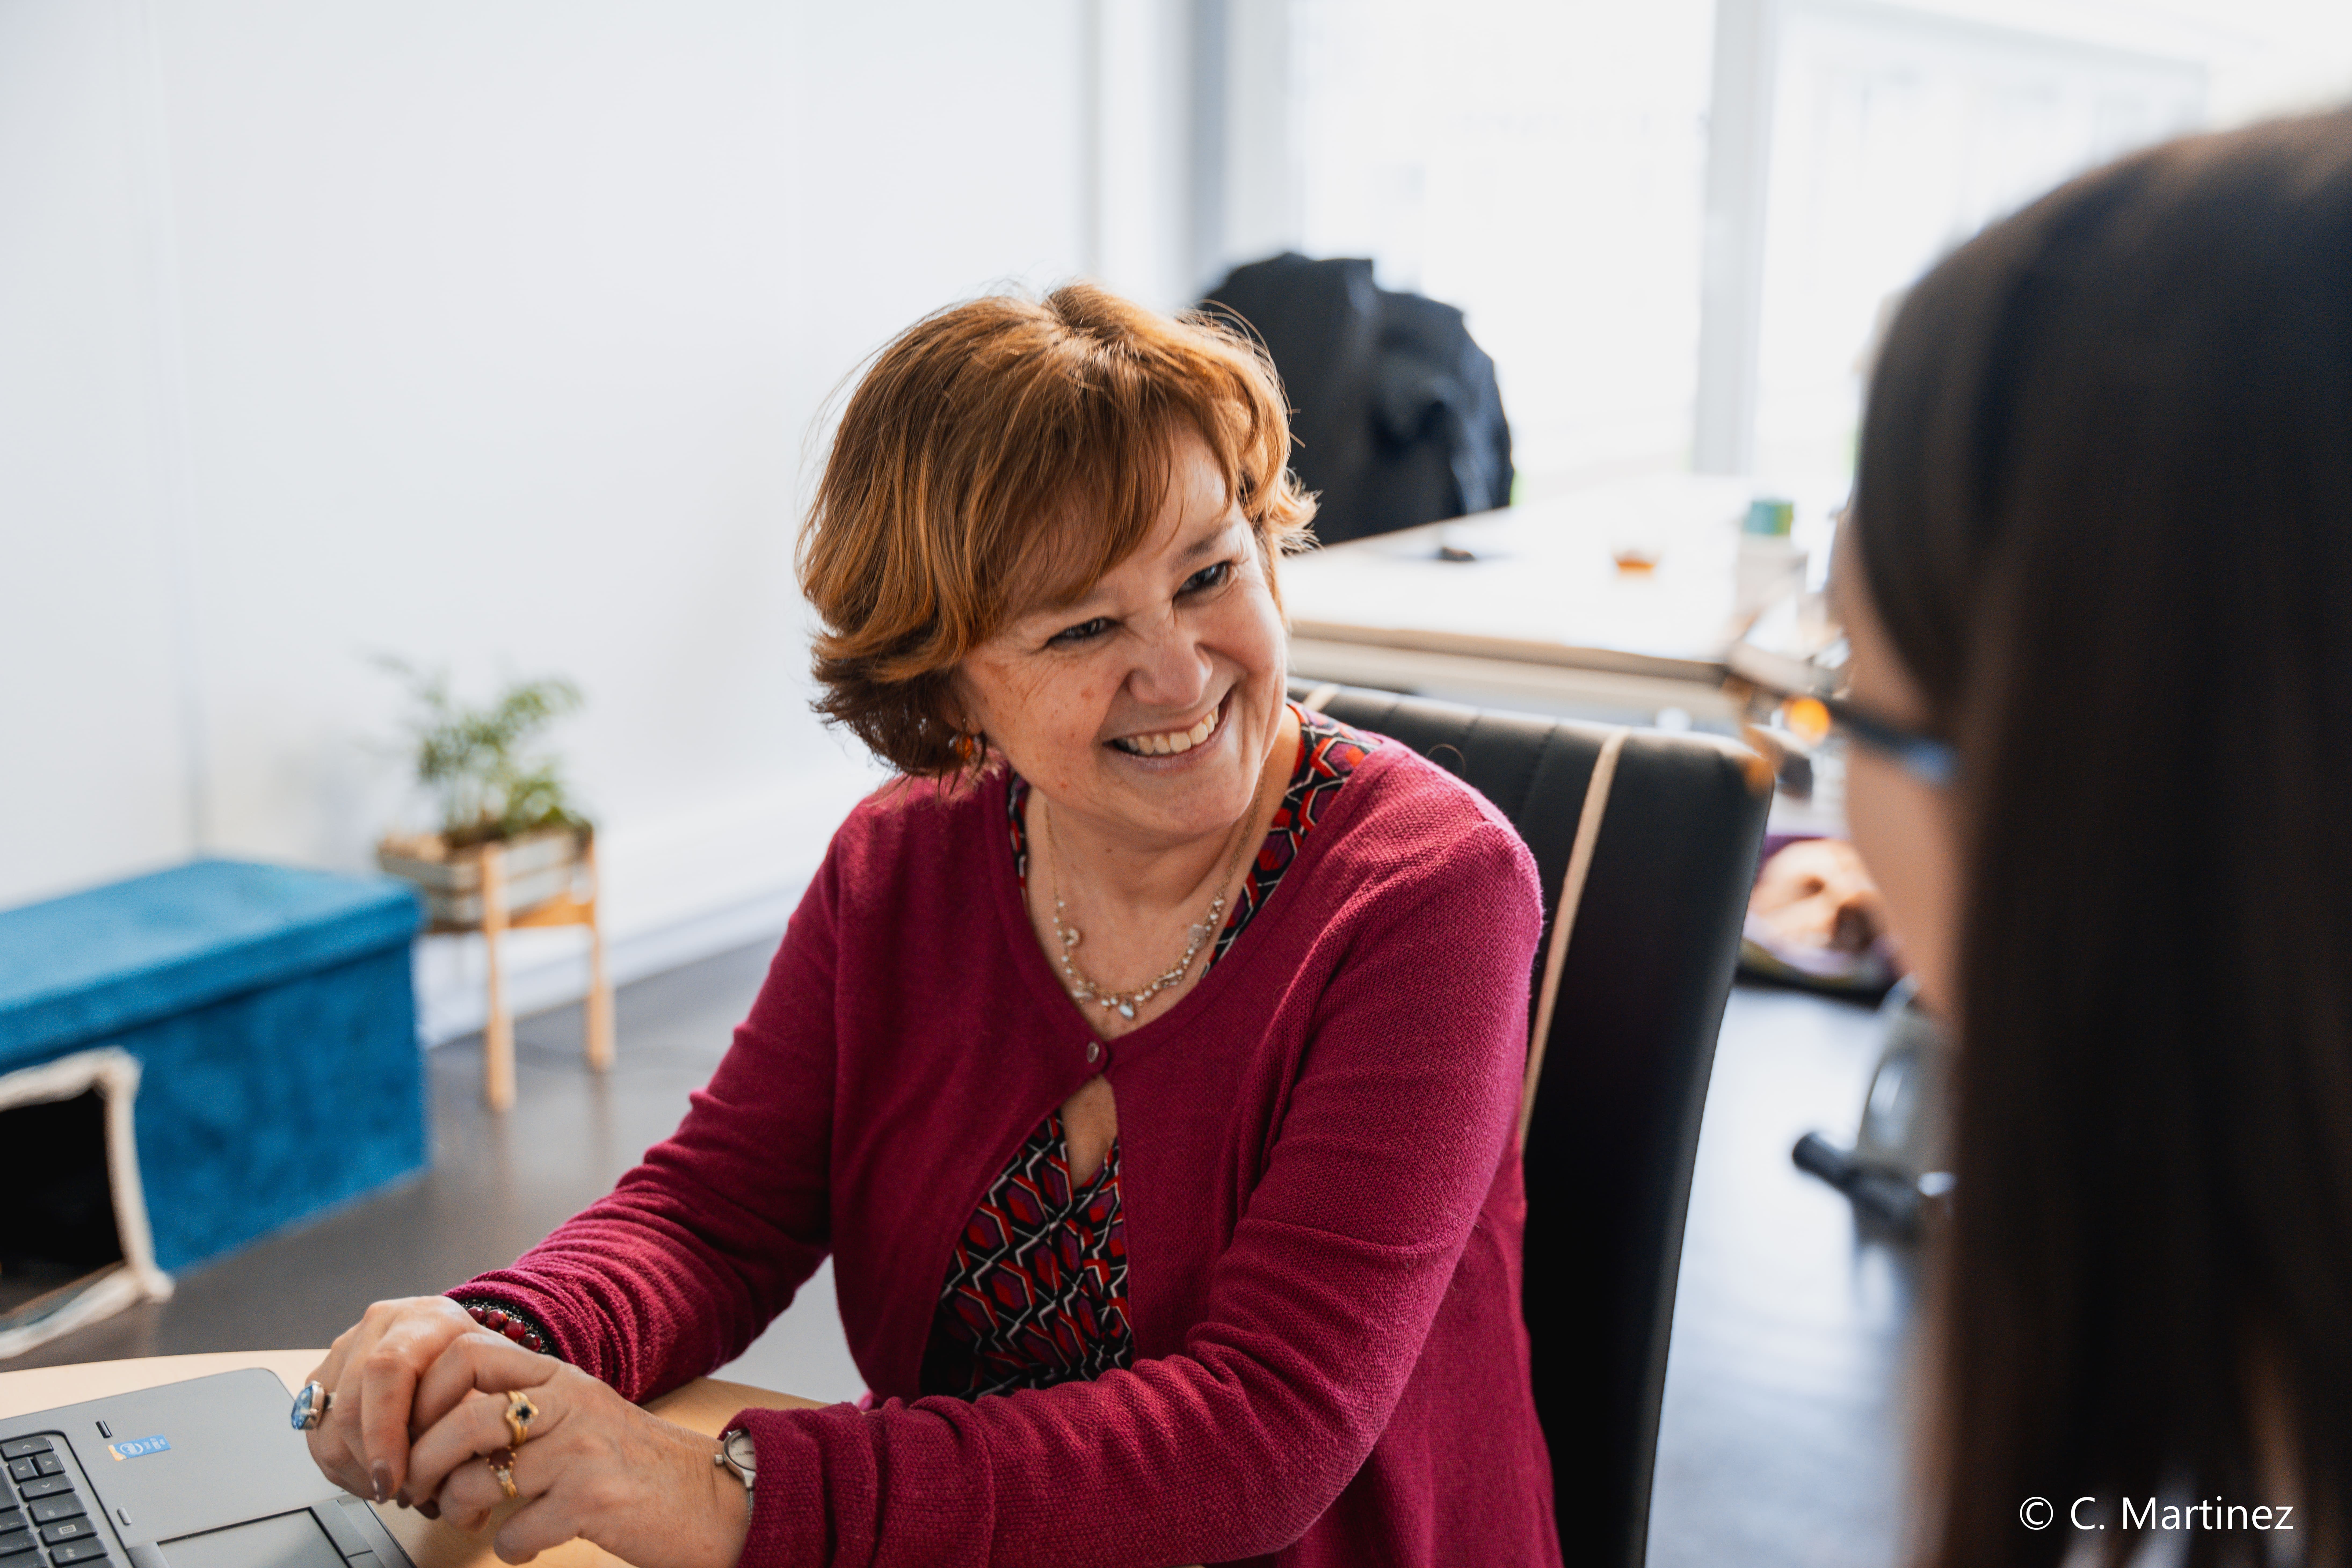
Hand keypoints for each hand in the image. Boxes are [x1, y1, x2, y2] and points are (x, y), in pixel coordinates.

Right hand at [302, 1296, 479, 1505]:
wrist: (459, 1341)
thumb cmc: (480, 1363)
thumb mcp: (496, 1376)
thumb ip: (476, 1412)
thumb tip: (448, 1470)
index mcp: (424, 1319)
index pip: (388, 1369)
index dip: (385, 1430)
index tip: (394, 1478)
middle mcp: (377, 1327)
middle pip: (350, 1403)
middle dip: (369, 1461)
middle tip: (398, 1492)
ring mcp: (345, 1350)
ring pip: (328, 1425)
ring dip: (355, 1469)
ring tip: (390, 1488)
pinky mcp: (324, 1376)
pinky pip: (317, 1432)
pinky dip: (342, 1465)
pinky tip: (372, 1476)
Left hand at [404, 1334, 750, 1567]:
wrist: (712, 1498)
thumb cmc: (635, 1465)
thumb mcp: (578, 1414)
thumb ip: (520, 1407)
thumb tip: (435, 1426)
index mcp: (559, 1376)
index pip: (464, 1355)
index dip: (421, 1397)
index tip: (409, 1435)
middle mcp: (569, 1402)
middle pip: (462, 1417)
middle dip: (423, 1462)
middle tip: (417, 1489)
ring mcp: (581, 1450)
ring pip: (478, 1477)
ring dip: (457, 1508)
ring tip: (470, 1519)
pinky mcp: (593, 1499)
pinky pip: (516, 1532)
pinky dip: (512, 1548)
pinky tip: (528, 1544)